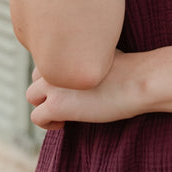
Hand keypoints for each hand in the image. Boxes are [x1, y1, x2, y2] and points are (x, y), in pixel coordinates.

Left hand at [26, 50, 141, 129]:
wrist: (139, 81)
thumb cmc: (128, 68)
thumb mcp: (100, 53)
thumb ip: (83, 55)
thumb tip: (76, 64)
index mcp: (66, 48)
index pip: (47, 59)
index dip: (58, 74)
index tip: (72, 85)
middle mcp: (55, 63)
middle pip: (36, 76)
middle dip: (48, 88)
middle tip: (69, 99)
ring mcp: (53, 84)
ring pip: (31, 96)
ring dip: (45, 105)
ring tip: (66, 112)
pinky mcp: (56, 106)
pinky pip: (36, 118)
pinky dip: (48, 123)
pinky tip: (65, 124)